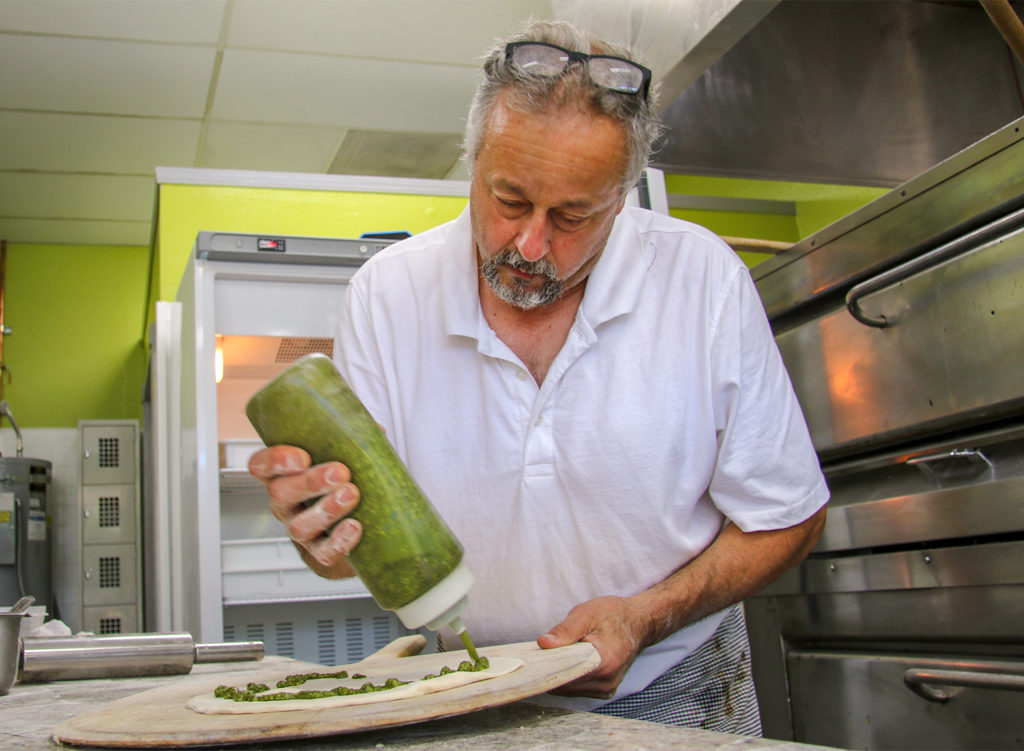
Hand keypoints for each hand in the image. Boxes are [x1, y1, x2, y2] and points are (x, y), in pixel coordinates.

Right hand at [248, 445, 361, 576]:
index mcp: (285, 474)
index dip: (275, 461)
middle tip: (340, 472)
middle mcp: (286, 503)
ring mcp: (300, 529)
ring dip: (326, 510)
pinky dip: (338, 541)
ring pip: (300, 526)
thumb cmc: (344, 481)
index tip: (301, 457)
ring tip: (352, 495)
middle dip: (310, 482)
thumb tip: (375, 430)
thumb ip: (353, 439)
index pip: (262, 465)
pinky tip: (354, 526)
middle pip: (281, 493)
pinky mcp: (320, 552)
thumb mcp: (343, 455)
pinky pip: (323, 553)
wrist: (360, 526)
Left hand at [537, 595, 648, 699]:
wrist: (638, 622)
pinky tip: (569, 661)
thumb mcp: (586, 613)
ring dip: (560, 674)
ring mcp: (607, 689)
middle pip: (565, 685)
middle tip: (545, 650)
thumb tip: (543, 643)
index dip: (547, 667)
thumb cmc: (613, 615)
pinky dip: (569, 677)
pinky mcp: (604, 691)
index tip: (534, 657)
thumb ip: (565, 630)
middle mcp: (607, 682)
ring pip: (568, 690)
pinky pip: (577, 690)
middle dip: (551, 669)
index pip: (566, 675)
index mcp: (604, 662)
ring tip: (561, 652)